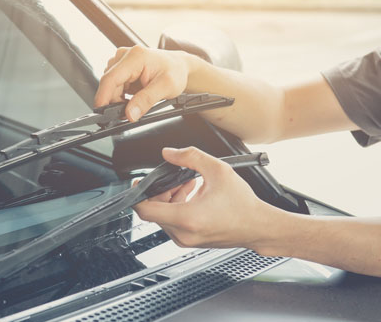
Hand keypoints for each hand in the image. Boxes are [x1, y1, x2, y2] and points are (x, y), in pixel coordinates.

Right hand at [94, 46, 203, 121]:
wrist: (179, 66)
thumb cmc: (175, 72)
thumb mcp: (166, 88)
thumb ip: (146, 101)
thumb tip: (130, 114)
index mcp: (135, 57)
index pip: (111, 78)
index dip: (103, 97)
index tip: (100, 112)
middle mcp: (125, 55)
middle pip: (109, 84)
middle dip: (116, 101)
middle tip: (132, 110)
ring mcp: (121, 60)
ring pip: (110, 86)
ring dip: (119, 97)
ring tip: (138, 98)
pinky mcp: (121, 66)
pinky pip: (114, 85)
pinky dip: (121, 94)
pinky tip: (134, 94)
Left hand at [134, 147, 272, 249]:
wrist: (259, 227)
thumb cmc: (243, 205)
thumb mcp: (217, 170)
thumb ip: (190, 157)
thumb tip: (169, 153)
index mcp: (186, 218)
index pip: (144, 210)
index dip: (136, 195)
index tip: (138, 184)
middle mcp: (183, 233)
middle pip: (154, 211)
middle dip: (160, 192)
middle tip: (173, 179)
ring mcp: (186, 240)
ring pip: (163, 217)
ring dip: (169, 199)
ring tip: (187, 185)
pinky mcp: (190, 242)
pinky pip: (173, 224)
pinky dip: (177, 208)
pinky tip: (192, 195)